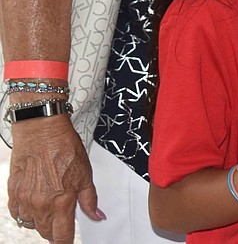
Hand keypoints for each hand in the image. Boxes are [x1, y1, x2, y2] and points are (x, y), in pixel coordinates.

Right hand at [7, 115, 100, 243]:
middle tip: (62, 220)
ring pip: (30, 224)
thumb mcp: (86, 174)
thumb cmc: (65, 148)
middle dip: (55, 231)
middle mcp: (40, 205)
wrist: (41, 131)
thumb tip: (97, 217)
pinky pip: (16, 213)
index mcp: (61, 202)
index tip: (68, 242)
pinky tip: (34, 204)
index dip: (65, 242)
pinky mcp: (13, 192)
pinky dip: (25, 213)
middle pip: (45, 232)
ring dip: (40, 222)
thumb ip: (89, 200)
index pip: (61, 236)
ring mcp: (24, 200)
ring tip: (49, 209)